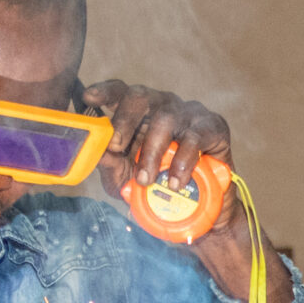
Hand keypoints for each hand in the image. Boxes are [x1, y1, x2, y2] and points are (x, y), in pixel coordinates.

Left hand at [83, 79, 278, 302]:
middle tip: (115, 147)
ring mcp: (189, 113)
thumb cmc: (160, 187)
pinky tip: (174, 181)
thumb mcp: (127, 182)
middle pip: (140, 96)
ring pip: (166, 117)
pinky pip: (195, 137)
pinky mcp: (214, 127)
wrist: (202, 210)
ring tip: (146, 179)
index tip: (89, 98)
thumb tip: (98, 153)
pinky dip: (182, 160)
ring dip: (151, 149)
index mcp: (139, 113)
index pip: (120, 92)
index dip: (105, 92)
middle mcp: (162, 106)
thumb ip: (111, 167)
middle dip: (124, 120)